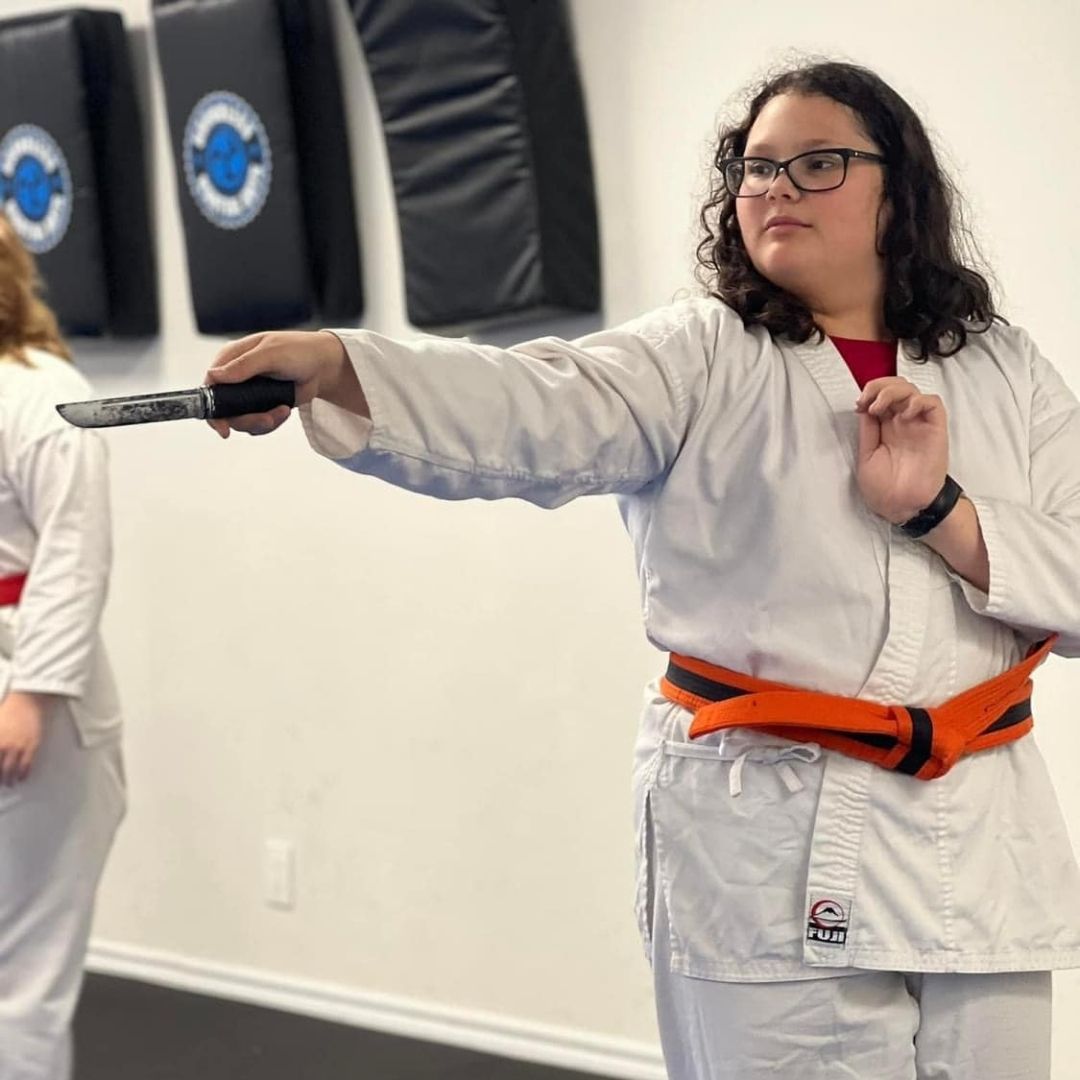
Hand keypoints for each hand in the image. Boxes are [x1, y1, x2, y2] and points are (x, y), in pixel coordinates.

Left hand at [0, 692, 46, 784]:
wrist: (27, 702)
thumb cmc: (7, 712)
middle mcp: (4, 746)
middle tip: (0, 783)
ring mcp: (18, 747)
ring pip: (11, 770)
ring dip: (9, 780)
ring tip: (9, 784)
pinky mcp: (32, 746)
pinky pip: (27, 765)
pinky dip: (23, 774)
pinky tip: (22, 778)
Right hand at [205, 330, 361, 437]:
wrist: (323, 366)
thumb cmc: (298, 352)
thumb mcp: (271, 354)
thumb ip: (244, 366)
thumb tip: (214, 376)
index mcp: (231, 358)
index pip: (210, 384)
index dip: (211, 408)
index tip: (223, 427)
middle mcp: (235, 376)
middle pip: (223, 409)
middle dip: (245, 420)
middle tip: (267, 420)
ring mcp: (247, 393)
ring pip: (240, 420)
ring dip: (262, 422)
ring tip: (282, 411)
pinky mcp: (261, 405)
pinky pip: (256, 424)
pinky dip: (271, 422)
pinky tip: (285, 410)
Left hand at [855, 377, 947, 524]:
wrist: (902, 507)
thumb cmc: (884, 489)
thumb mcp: (866, 456)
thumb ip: (868, 431)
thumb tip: (863, 407)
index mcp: (885, 427)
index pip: (881, 395)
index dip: (869, 392)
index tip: (859, 403)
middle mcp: (902, 422)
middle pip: (896, 386)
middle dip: (879, 385)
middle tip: (867, 399)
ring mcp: (919, 424)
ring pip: (913, 389)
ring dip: (894, 391)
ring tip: (880, 407)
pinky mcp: (935, 429)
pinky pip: (933, 403)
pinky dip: (918, 401)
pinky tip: (904, 414)